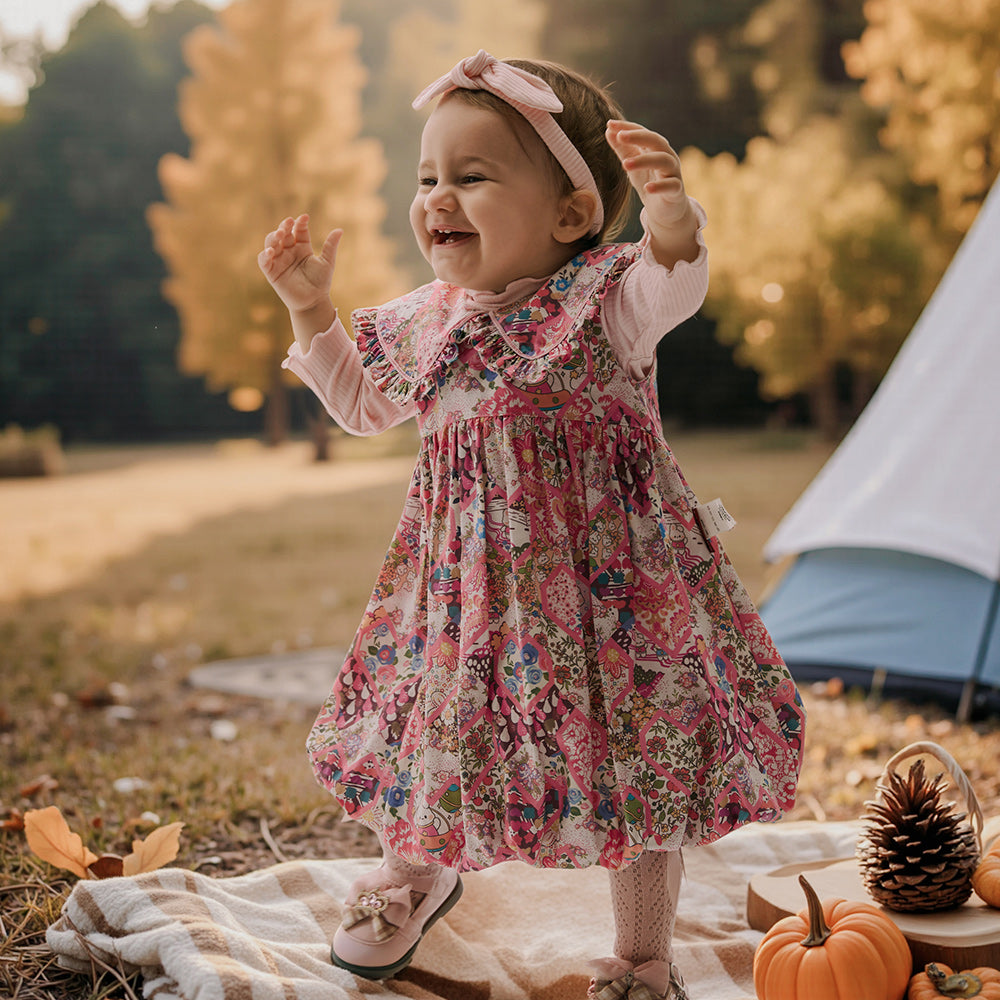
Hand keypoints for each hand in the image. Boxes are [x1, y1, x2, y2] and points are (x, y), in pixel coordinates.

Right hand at [258, 214, 341, 312]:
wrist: (314, 302)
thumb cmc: (320, 283)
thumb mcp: (327, 262)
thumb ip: (330, 246)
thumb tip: (340, 230)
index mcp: (302, 248)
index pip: (298, 231)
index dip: (300, 223)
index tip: (305, 218)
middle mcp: (289, 252)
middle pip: (283, 234)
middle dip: (284, 226)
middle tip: (289, 223)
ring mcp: (279, 261)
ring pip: (271, 243)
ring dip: (273, 236)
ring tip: (281, 233)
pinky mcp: (272, 272)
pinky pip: (264, 261)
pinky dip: (265, 255)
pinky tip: (270, 251)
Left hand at [605, 120, 697, 266]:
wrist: (666, 209)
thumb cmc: (649, 181)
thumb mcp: (633, 164)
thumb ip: (622, 148)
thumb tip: (608, 130)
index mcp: (655, 148)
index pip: (642, 132)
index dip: (627, 127)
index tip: (609, 124)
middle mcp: (667, 156)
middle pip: (656, 141)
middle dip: (638, 137)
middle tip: (620, 136)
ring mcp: (673, 172)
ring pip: (663, 161)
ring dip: (644, 161)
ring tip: (625, 164)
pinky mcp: (676, 190)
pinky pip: (671, 186)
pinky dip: (659, 186)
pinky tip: (647, 188)